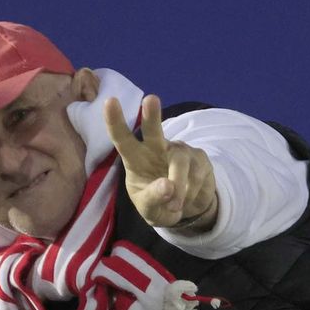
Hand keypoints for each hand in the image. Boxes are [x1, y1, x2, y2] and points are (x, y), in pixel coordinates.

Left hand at [105, 93, 217, 231]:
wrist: (186, 209)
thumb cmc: (158, 205)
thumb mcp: (149, 210)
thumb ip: (153, 199)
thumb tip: (168, 187)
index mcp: (136, 158)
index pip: (123, 139)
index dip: (115, 121)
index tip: (110, 101)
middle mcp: (156, 148)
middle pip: (153, 130)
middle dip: (152, 115)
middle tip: (150, 99)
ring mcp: (179, 150)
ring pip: (180, 164)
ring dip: (180, 190)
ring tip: (175, 207)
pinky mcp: (199, 157)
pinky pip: (197, 175)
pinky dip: (192, 193)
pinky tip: (188, 198)